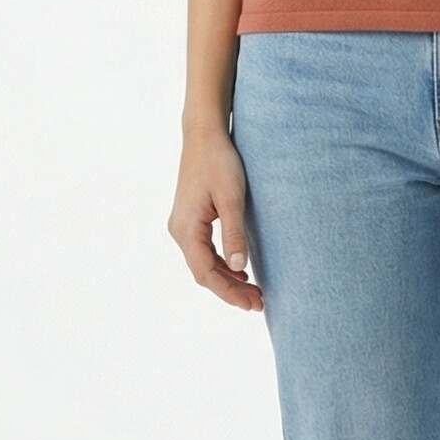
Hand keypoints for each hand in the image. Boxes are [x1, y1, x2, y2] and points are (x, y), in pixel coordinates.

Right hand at [169, 128, 264, 310]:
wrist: (204, 135)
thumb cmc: (220, 162)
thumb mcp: (232, 199)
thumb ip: (235, 235)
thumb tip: (238, 269)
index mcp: (187, 229)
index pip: (206, 273)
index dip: (230, 292)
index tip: (253, 304)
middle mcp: (180, 231)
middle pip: (204, 273)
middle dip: (230, 291)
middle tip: (259, 304)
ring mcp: (182, 226)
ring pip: (203, 264)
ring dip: (227, 279)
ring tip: (253, 292)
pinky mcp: (190, 219)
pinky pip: (203, 251)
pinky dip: (221, 265)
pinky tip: (240, 271)